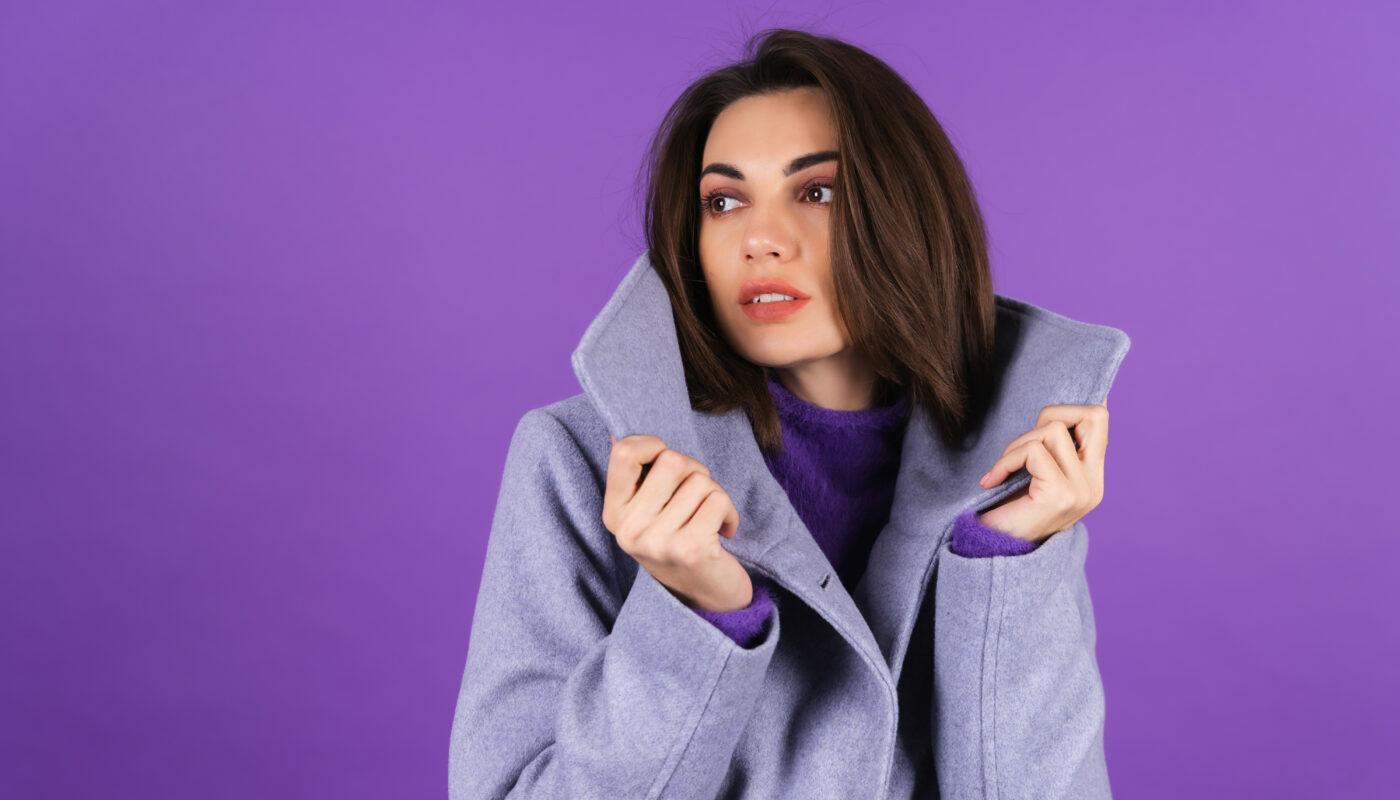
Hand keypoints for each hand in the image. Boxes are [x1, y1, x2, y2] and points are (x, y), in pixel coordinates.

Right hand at [602, 433, 754, 611]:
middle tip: (697, 497)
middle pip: (671, 460)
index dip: (654, 445)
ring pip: (700, 480)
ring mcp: (658, 541)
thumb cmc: (678, 541)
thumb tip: (618, 434)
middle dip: (695, 471)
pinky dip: (729, 512)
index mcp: (614, 514)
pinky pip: (718, 500)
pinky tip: (724, 531)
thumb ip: (637, 477)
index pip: (624, 453)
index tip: (667, 464)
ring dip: (715, 494)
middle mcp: (629, 529)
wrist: (704, 598)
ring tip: (709, 518)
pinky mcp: (690, 549)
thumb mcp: (647, 512)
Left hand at [975, 398, 1109, 543]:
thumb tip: (1056, 411)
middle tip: (1025, 447)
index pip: (1101, 420)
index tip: (1043, 420)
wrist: (993, 552)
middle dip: (1051, 416)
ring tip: (1004, 469)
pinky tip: (992, 480)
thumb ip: (1050, 448)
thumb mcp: (1035, 474)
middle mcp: (1094, 484)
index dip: (1075, 407)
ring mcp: (1081, 490)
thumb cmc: (1009, 511)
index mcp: (1093, 477)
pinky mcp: (1060, 495)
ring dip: (1018, 444)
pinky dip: (1006, 460)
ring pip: (1053, 430)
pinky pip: (1033, 452)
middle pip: (1094, 415)